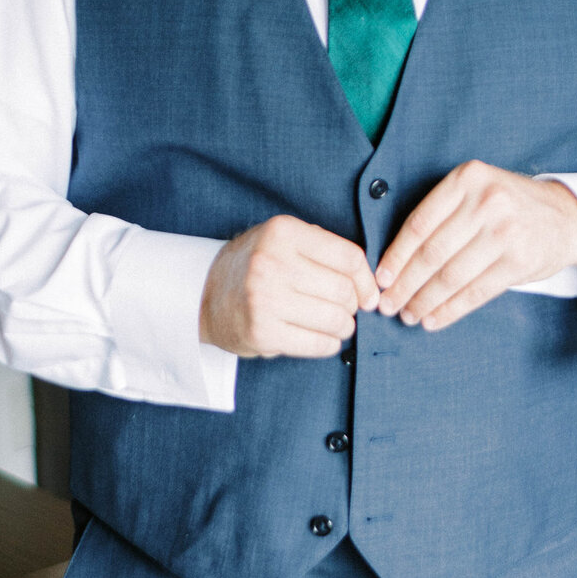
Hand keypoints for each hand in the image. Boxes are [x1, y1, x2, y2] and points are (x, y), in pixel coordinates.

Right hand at [199, 216, 379, 358]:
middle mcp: (272, 263)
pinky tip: (322, 337)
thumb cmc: (256, 266)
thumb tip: (372, 284)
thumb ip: (325, 249)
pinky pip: (318, 344)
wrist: (204, 296)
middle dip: (353, 305)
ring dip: (344, 327)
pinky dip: (329, 344)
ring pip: (336, 320)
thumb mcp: (283, 240)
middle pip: (344, 291)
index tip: (369, 294)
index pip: (349, 257)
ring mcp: (265, 299)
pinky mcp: (262, 333)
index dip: (367, 280)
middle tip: (345, 309)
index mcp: (283, 232)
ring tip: (336, 324)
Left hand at [375, 161, 576, 331]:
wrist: (566, 216)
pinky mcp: (519, 261)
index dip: (395, 255)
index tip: (379, 278)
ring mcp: (505, 231)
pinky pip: (475, 292)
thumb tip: (396, 262)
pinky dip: (451, 310)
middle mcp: (486, 201)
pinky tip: (434, 319)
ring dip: (424, 301)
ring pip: (451, 276)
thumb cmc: (508, 207)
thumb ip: (442, 214)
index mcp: (467, 178)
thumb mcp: (476, 191)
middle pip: (432, 252)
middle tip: (387, 304)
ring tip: (409, 315)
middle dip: (404, 284)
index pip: (420, 223)